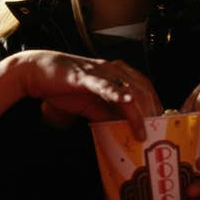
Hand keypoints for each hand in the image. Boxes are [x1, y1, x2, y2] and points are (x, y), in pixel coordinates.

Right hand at [8, 50, 156, 138]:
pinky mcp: (86, 76)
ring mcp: (99, 71)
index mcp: (114, 73)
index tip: (162, 121)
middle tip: (157, 130)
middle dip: (152, 110)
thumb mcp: (90, 104)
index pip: (143, 86)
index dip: (155, 102)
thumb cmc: (62, 86)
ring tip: (144, 128)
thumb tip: (122, 129)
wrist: (37, 72)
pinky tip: (128, 104)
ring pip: (128, 88)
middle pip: (141, 88)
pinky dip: (119, 94)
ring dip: (139, 110)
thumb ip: (106, 114)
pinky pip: (106, 85)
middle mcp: (111, 69)